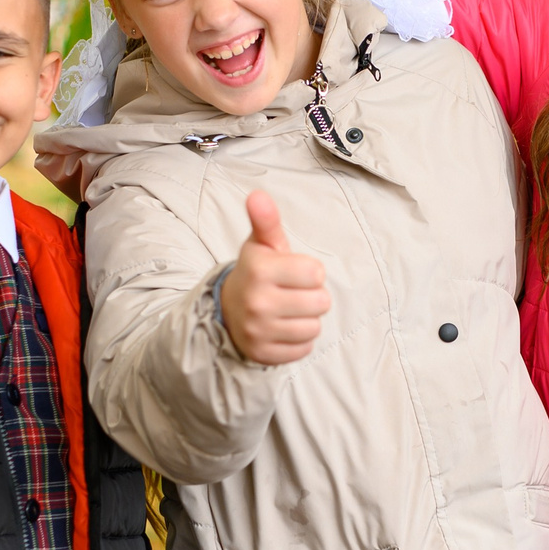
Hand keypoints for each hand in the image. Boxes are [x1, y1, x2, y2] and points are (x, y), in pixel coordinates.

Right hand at [221, 191, 329, 363]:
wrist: (227, 309)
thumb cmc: (256, 272)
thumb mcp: (262, 244)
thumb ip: (266, 219)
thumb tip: (257, 195)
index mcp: (260, 270)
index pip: (317, 273)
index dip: (310, 271)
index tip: (293, 272)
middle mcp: (257, 302)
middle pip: (321, 302)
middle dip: (312, 296)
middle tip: (291, 292)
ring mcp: (259, 331)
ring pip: (314, 327)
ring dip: (306, 319)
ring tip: (287, 310)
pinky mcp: (263, 354)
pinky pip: (304, 349)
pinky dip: (298, 340)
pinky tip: (282, 328)